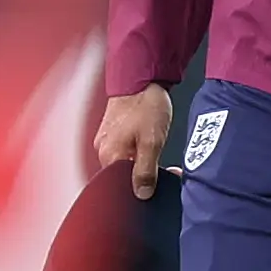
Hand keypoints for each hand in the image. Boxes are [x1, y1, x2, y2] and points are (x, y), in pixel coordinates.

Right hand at [95, 83, 173, 200]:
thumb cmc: (146, 104)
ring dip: (143, 164)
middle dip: (145, 177)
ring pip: (126, 163)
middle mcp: (103, 150)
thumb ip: (145, 171)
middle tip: (167, 170)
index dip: (143, 189)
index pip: (123, 187)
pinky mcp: (113, 131)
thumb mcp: (152, 142)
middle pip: (124, 176)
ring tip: (158, 151)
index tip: (161, 184)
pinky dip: (138, 152)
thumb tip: (142, 194)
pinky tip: (150, 143)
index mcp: (110, 156)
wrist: (142, 76)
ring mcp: (107, 140)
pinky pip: (125, 151)